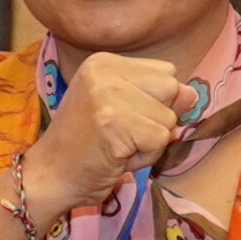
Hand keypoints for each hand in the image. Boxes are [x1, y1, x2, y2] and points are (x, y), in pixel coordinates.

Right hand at [19, 49, 192, 223]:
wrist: (47, 177)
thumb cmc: (84, 148)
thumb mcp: (121, 111)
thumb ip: (156, 98)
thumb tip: (192, 94)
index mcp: (104, 62)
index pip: (166, 72)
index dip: (155, 103)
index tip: (120, 120)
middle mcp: (104, 70)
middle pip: (172, 89)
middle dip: (157, 120)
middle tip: (121, 136)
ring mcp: (107, 94)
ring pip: (169, 118)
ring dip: (150, 143)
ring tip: (116, 148)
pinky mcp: (114, 122)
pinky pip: (159, 140)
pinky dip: (144, 158)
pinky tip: (116, 158)